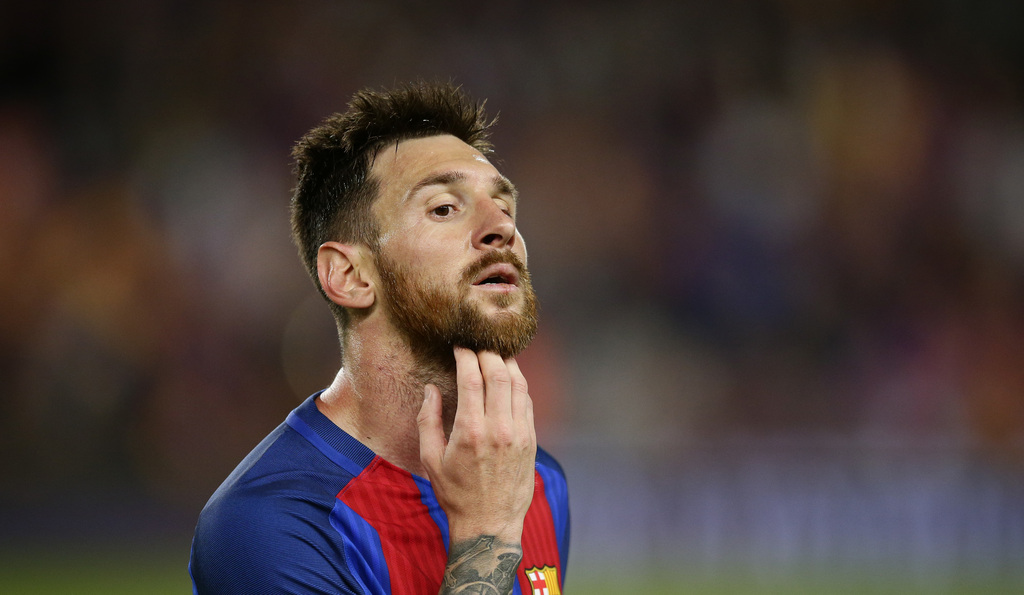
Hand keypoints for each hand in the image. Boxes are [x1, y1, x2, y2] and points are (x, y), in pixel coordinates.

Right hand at [417, 347, 536, 544]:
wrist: (490, 524)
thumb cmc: (455, 493)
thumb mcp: (430, 459)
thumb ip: (428, 420)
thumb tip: (432, 389)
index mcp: (471, 431)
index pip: (473, 378)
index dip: (466, 355)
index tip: (460, 345)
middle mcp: (499, 428)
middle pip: (499, 374)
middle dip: (489, 352)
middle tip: (478, 343)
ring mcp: (520, 433)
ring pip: (519, 384)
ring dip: (508, 363)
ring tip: (496, 352)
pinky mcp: (531, 440)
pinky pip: (528, 402)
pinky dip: (519, 383)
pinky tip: (510, 377)